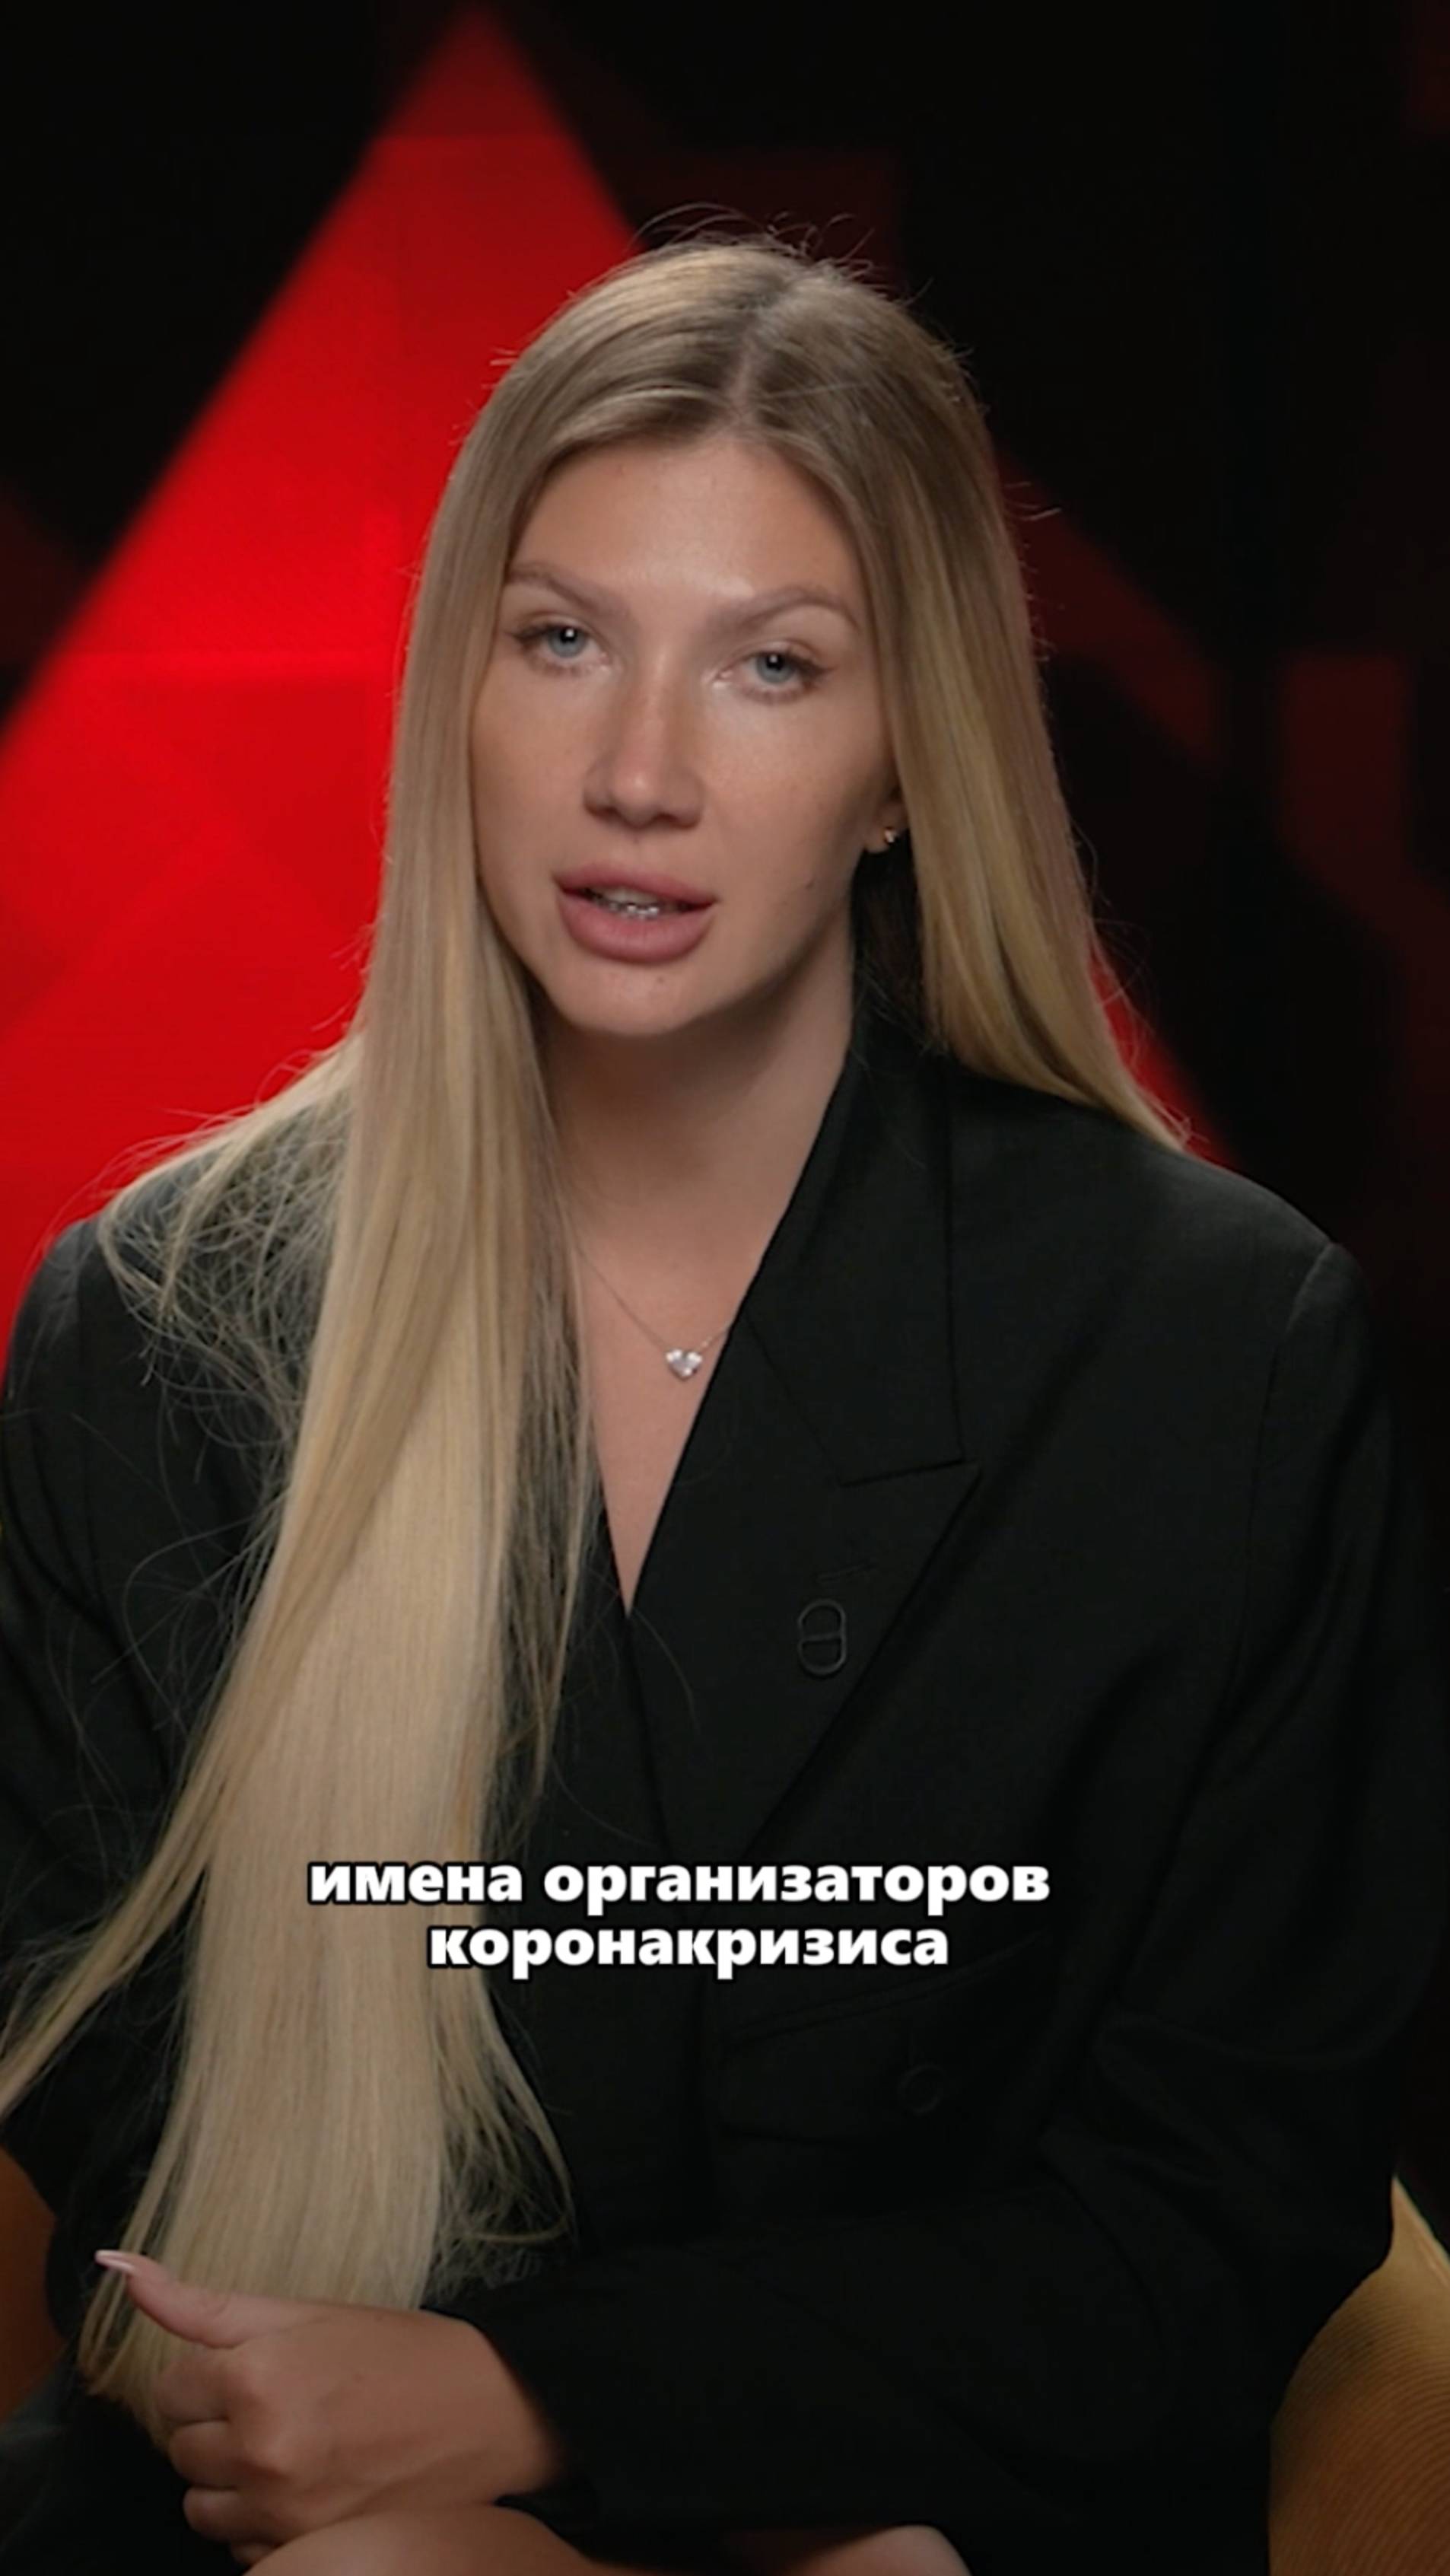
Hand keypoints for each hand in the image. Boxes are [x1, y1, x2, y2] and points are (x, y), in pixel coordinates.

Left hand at [96, 2250, 570, 2557]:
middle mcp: (259, 2451)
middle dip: (217, 2427)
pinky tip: (306, 2488)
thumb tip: (117, 2265)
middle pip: (180, 2450)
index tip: (253, 2369)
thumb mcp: (304, 2312)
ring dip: (230, 2482)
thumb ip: (201, 2302)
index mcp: (254, 2378)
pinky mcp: (304, 2552)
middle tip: (279, 2404)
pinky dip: (261, 2524)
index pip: (169, 2390)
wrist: (489, 2412)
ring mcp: (281, 2512)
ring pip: (200, 2508)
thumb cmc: (398, 2353)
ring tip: (289, 2449)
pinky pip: (239, 2548)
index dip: (210, 2377)